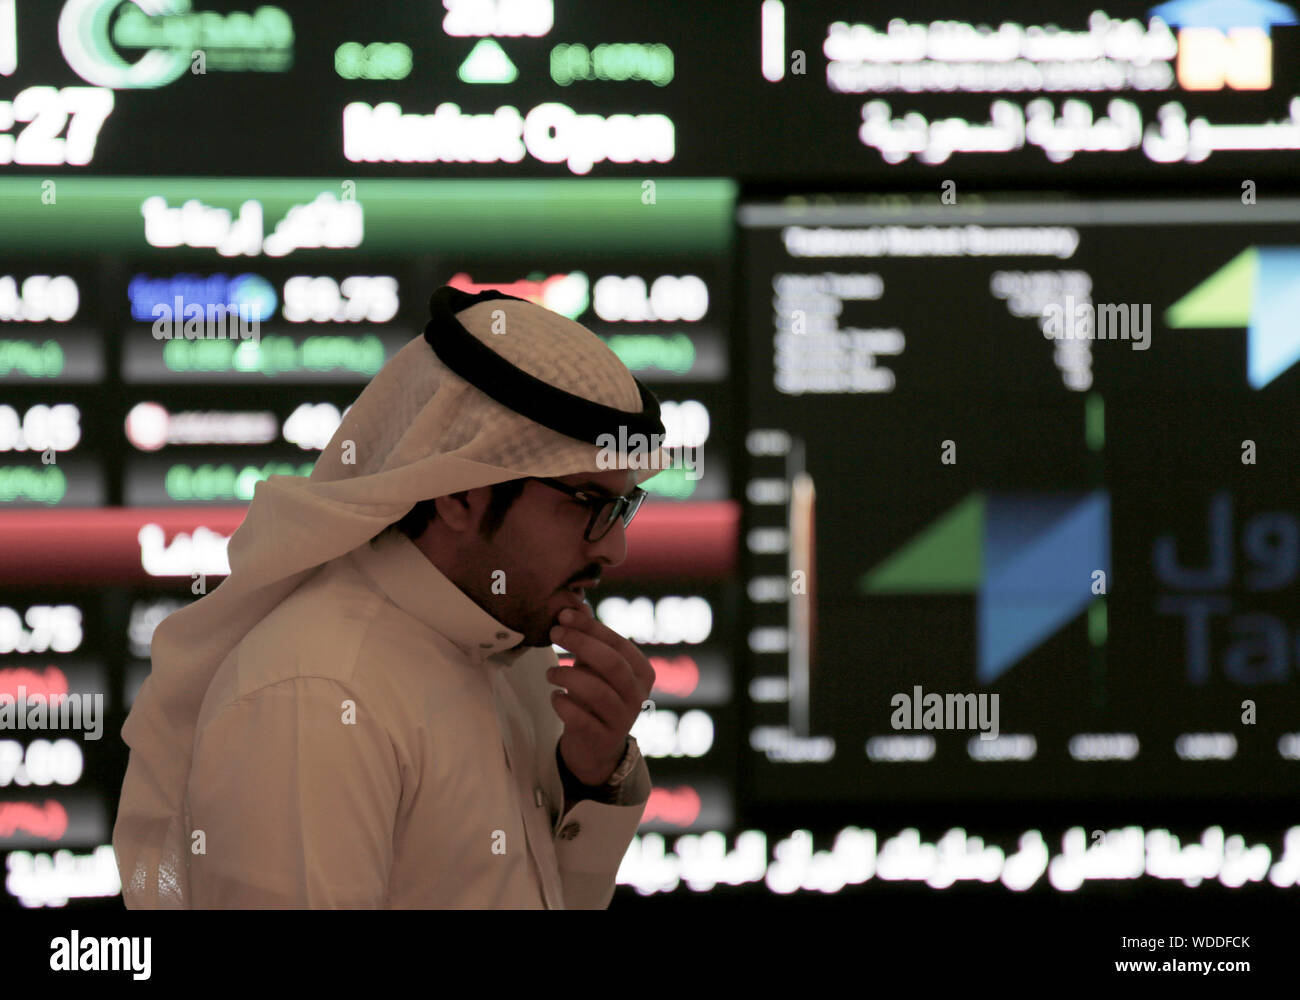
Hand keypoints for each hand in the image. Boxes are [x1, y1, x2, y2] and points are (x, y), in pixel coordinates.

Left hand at [547, 603, 653, 786]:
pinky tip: (555, 697)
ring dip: (567, 676)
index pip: (618, 643)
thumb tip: (577, 605)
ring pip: (596, 691)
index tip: (562, 615)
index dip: (590, 627)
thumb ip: (590, 638)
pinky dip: (562, 704)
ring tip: (550, 674)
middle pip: (611, 663)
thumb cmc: (596, 696)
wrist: (595, 748)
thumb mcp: (596, 666)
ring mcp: (623, 720)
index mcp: (642, 671)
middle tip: (553, 634)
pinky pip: (580, 718)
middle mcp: (638, 695)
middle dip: (580, 643)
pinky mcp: (603, 739)